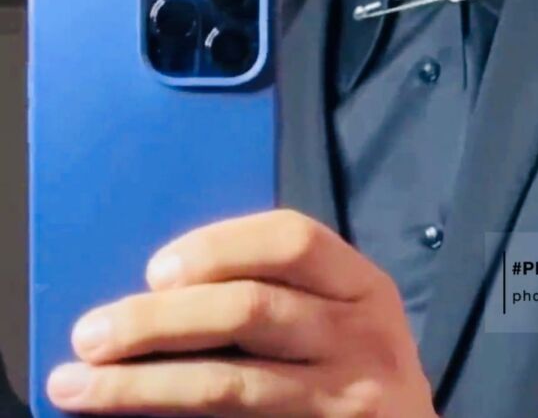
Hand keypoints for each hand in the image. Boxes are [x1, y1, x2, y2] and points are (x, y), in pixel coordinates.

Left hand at [47, 209, 436, 416]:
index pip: (291, 239)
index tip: (155, 270)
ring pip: (232, 385)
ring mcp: (346, 398)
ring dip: (144, 385)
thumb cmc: (354, 360)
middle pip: (252, 309)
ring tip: (77, 384)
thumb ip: (279, 287)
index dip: (218, 246)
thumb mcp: (339, 310)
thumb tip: (163, 285)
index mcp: (362, 282)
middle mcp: (361, 334)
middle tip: (91, 333)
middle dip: (159, 320)